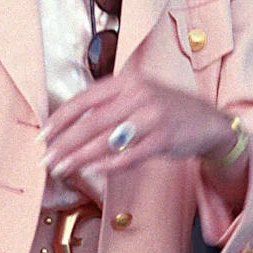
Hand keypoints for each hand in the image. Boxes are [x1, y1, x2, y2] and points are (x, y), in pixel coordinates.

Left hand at [40, 66, 238, 183]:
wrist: (208, 121)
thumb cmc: (165, 110)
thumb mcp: (137, 95)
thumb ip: (108, 104)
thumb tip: (69, 124)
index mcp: (127, 81)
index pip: (84, 99)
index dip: (61, 118)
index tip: (43, 135)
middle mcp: (138, 95)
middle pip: (92, 122)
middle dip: (65, 143)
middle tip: (47, 159)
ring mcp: (152, 117)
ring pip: (107, 140)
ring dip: (80, 157)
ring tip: (62, 169)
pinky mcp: (163, 139)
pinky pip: (129, 155)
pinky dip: (108, 165)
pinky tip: (92, 171)